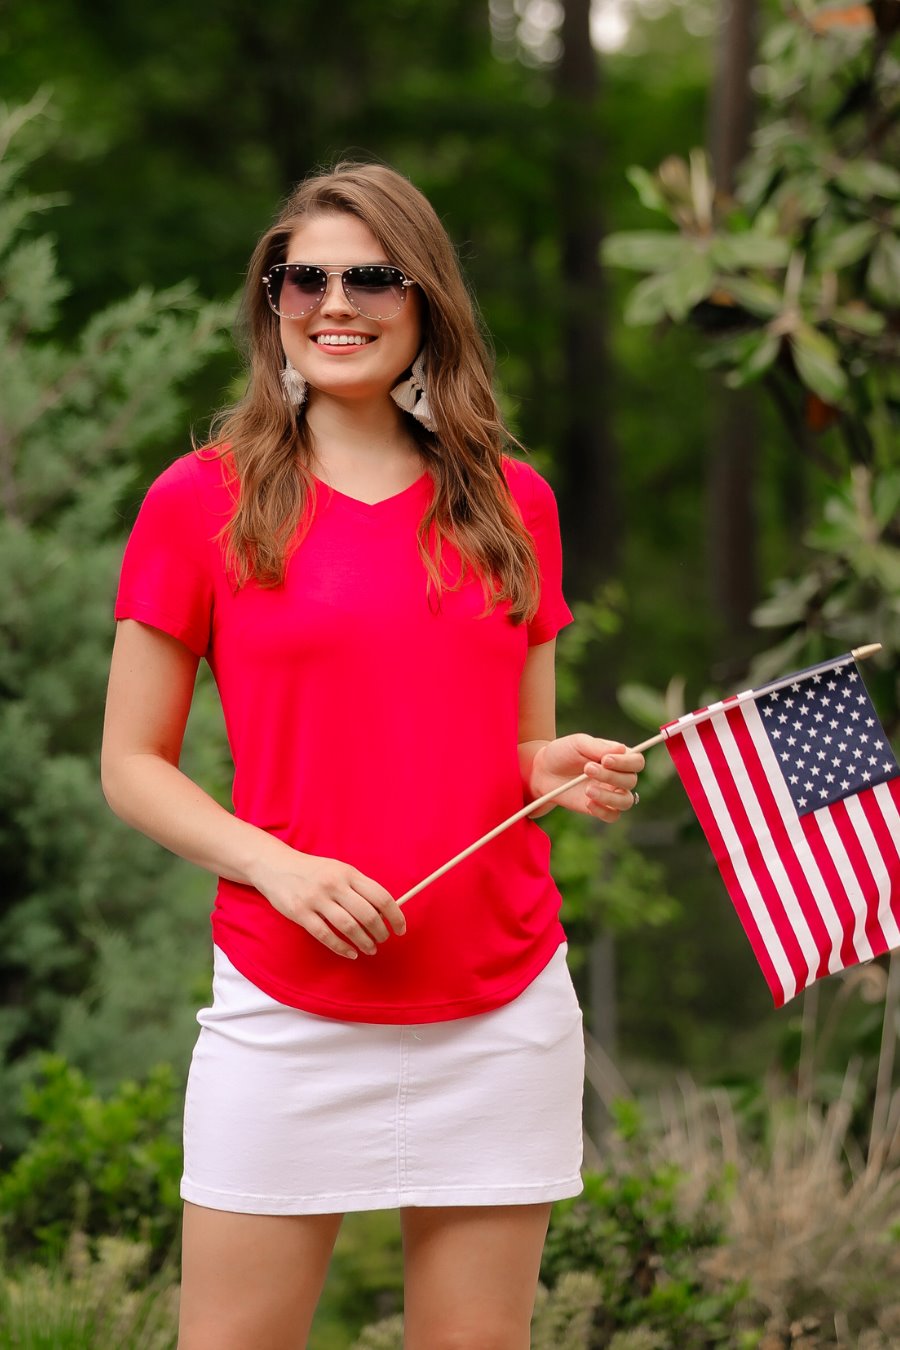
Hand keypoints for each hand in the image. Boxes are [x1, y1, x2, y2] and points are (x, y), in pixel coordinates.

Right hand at [249, 844, 404, 959]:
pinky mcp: (300, 913)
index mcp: (348, 873)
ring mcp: (316, 899)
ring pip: (348, 927)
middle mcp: (334, 885)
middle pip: (367, 914)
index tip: (401, 928)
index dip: (395, 916)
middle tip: (383, 939)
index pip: (380, 896)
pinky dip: (342, 948)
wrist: (275, 865)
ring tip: (371, 949)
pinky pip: (326, 935)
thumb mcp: (338, 870)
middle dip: (380, 932)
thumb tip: (384, 912)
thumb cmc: (313, 871)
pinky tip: (351, 953)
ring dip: (364, 942)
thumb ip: (358, 887)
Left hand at [531, 733, 644, 822]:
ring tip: (588, 790)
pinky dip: (603, 811)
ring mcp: (610, 793)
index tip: (605, 760)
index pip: (636, 761)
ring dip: (609, 796)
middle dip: (611, 776)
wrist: (542, 771)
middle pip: (631, 780)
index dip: (626, 762)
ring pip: (626, 801)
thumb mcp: (577, 743)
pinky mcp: (599, 808)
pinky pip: (613, 816)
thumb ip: (598, 746)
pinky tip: (588, 802)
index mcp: (617, 757)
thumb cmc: (562, 753)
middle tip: (587, 769)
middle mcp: (618, 776)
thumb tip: (622, 749)